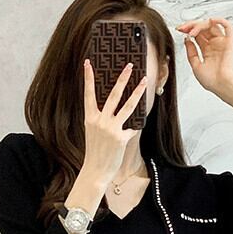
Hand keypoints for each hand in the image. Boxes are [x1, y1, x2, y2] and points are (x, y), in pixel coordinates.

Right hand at [81, 59, 147, 183]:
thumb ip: (100, 119)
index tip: (88, 63)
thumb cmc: (94, 151)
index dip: (88, 78)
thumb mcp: (92, 132)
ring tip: (144, 81)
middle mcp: (100, 121)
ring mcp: (111, 129)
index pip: (88, 94)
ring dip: (137, 92)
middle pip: (113, 95)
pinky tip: (138, 126)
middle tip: (129, 66)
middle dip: (122, 79)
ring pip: (128, 106)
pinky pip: (132, 128)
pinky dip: (135, 128)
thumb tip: (113, 108)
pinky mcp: (121, 138)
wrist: (96, 171)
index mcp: (90, 118)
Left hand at [175, 17, 232, 94]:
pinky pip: (227, 26)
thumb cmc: (212, 81)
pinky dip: (219, 20)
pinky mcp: (229, 41)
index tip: (179, 30)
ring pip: (211, 25)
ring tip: (192, 31)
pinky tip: (209, 21)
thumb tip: (187, 39)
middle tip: (182, 28)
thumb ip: (191, 52)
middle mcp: (214, 45)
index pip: (197, 35)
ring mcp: (221, 42)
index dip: (188, 30)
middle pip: (203, 28)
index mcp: (207, 51)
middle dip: (191, 25)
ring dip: (200, 24)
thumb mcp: (195, 66)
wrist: (222, 85)